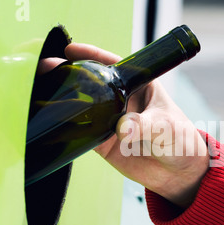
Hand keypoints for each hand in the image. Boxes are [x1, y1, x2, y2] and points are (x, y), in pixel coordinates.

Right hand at [38, 43, 209, 207]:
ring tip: (42, 91)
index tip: (72, 50)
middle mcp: (123, 101)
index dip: (92, 55)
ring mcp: (112, 121)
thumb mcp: (167, 128)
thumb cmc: (181, 140)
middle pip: (93, 83)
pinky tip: (54, 123)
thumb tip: (122, 127)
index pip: (114, 65)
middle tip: (49, 69)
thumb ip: (145, 125)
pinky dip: (70, 129)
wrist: (180, 174)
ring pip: (84, 108)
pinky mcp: (105, 142)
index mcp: (140, 87)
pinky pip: (84, 133)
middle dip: (70, 75)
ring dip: (64, 101)